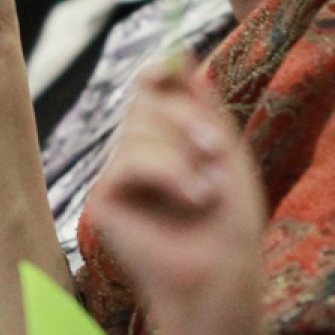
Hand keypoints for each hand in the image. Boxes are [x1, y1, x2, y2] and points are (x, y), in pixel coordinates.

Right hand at [86, 65, 279, 334]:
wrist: (221, 277)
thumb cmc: (230, 226)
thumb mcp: (226, 154)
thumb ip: (204, 108)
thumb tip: (186, 57)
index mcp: (167, 140)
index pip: (150, 90)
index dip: (157, 73)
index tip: (170, 70)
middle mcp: (137, 154)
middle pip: (144, 102)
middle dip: (184, 121)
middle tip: (213, 157)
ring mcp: (118, 177)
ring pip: (137, 128)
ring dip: (182, 155)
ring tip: (205, 192)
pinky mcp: (104, 200)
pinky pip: (128, 160)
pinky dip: (167, 174)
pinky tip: (189, 199)